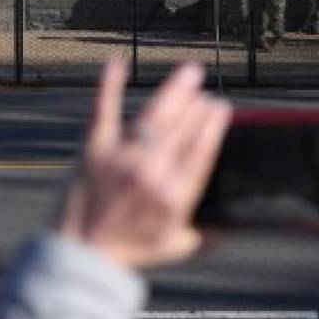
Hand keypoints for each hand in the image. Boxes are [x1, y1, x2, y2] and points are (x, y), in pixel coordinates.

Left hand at [56, 58, 231, 270]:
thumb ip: (209, 235)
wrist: (81, 256)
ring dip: (174, 90)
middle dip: (197, 104)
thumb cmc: (130, 252)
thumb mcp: (176, 248)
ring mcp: (122, 158)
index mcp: (175, 196)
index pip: (201, 150)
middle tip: (204, 89)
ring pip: (154, 116)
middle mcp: (152, 173)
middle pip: (182, 128)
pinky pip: (103, 110)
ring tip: (189, 72)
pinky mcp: (94, 149)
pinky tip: (118, 61)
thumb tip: (237, 224)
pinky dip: (109, 84)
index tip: (220, 106)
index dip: (213, 124)